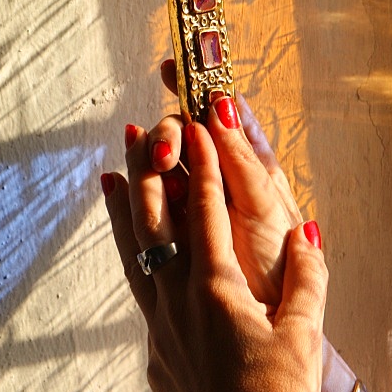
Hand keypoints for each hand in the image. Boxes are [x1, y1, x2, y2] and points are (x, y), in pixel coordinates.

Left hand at [102, 120, 327, 391]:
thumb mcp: (303, 339)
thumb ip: (306, 281)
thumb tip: (306, 233)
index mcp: (216, 286)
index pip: (208, 211)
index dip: (203, 164)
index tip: (195, 125)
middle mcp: (178, 295)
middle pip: (156, 219)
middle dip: (149, 170)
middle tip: (139, 130)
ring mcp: (159, 320)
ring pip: (133, 250)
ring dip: (123, 207)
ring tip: (109, 173)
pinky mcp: (154, 344)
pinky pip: (135, 284)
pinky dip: (128, 254)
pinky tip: (130, 250)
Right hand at [145, 59, 302, 307]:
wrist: (268, 324)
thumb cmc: (277, 268)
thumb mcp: (266, 207)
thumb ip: (242, 158)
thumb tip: (221, 104)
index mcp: (250, 167)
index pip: (220, 112)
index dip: (197, 86)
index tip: (171, 68)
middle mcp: (219, 179)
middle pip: (182, 135)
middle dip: (167, 132)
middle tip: (165, 153)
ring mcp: (193, 206)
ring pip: (160, 166)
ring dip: (148, 156)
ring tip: (150, 164)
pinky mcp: (172, 234)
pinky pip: (148, 202)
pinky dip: (130, 188)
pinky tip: (115, 181)